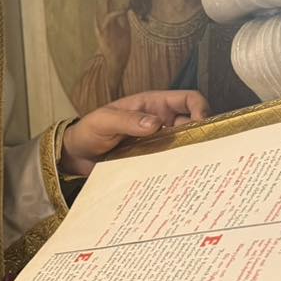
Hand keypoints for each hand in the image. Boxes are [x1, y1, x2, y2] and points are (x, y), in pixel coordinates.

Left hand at [62, 89, 208, 176]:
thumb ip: (127, 120)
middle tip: (203, 154)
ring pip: (184, 146)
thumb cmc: (89, 131)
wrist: (76, 155)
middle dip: (201, 136)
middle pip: (193, 125)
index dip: (201, 109)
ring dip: (190, 155)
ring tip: (193, 169)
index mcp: (154, 105)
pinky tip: (177, 180)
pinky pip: (171, 163)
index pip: (188, 99)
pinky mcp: (153, 161)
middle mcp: (162, 122)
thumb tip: (156, 124)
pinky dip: (176, 169)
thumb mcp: (104, 121)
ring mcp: (158, 143)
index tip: (202, 126)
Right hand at [95, 0, 130, 88]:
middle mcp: (104, 21)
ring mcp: (102, 27)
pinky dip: (115, 14)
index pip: (110, 0)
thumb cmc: (121, 50)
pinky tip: (122, 9)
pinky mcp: (103, 33)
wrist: (115, 64)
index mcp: (109, 20)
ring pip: (105, 7)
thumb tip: (126, 10)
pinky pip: (108, 20)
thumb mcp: (125, 33)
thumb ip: (124, 21)